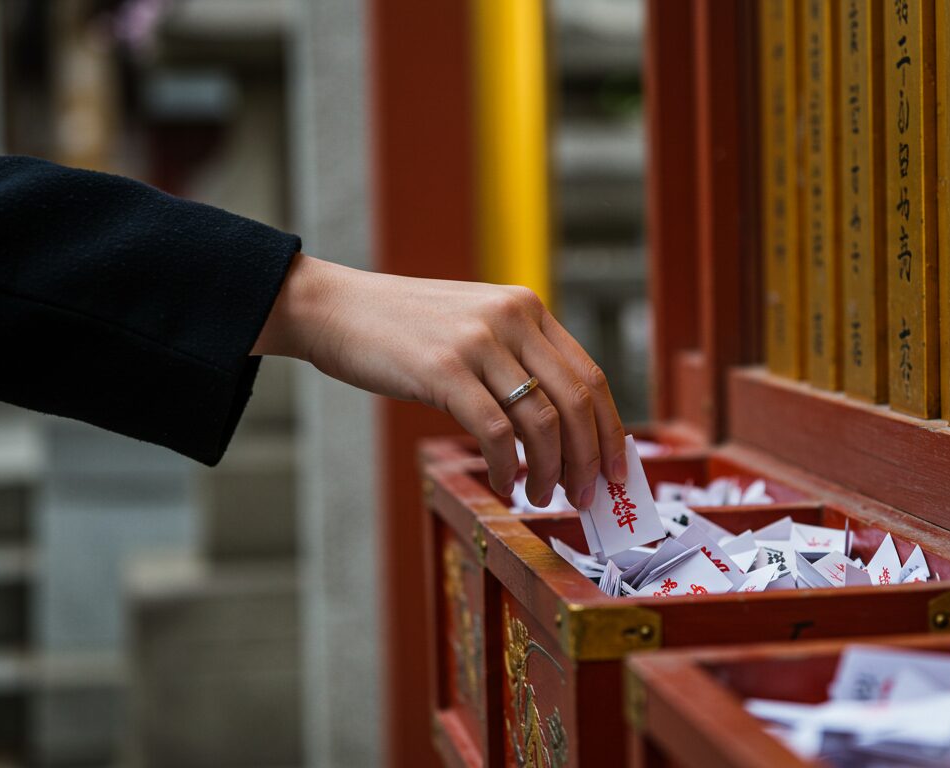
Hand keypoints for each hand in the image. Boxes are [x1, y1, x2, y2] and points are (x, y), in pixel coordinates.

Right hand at [253, 253, 628, 506]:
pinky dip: (505, 467)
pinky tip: (502, 482)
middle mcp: (512, 319)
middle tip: (587, 495)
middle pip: (576, 402)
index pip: (590, 376)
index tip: (616, 469)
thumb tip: (559, 431)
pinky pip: (495, 432)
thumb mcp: (473, 328)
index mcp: (527, 309)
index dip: (610, 430)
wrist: (334, 308)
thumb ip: (516, 362)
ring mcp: (478, 342)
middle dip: (589, 459)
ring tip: (542, 496)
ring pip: (541, 421)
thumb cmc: (403, 330)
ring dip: (550, 471)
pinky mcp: (444, 369)